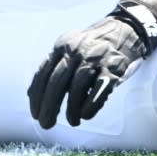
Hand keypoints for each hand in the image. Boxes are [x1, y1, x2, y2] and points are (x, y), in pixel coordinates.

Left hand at [27, 12, 149, 128]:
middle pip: (57, 81)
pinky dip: (90, 105)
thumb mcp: (69, 50)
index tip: (34, 114)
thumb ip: (53, 68)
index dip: (37, 96)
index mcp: (62, 46)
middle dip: (49, 106)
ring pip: (77, 87)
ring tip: (71, 121)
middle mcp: (77, 50)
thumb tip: (33, 95)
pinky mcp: (113, 67)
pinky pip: (99, 90)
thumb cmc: (91, 49)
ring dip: (71, 109)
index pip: (43, 73)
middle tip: (46, 124)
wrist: (124, 31)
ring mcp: (95, 57)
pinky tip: (85, 115)